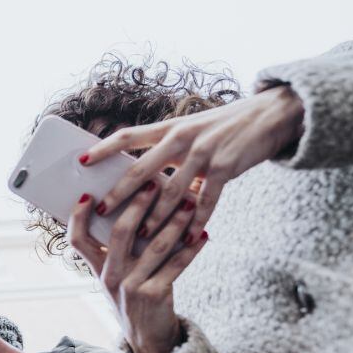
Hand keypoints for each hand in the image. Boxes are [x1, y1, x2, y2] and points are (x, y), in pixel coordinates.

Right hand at [67, 183, 208, 352]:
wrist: (148, 340)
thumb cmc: (134, 298)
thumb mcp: (117, 277)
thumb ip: (119, 250)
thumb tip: (135, 208)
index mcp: (98, 269)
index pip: (77, 240)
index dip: (78, 217)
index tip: (89, 194)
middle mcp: (110, 276)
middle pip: (119, 232)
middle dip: (137, 204)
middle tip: (153, 183)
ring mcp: (131, 287)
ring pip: (154, 246)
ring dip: (174, 222)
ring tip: (189, 203)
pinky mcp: (155, 295)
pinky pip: (176, 265)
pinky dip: (192, 249)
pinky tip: (203, 235)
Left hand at [80, 85, 303, 241]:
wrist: (271, 114)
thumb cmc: (224, 127)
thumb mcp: (192, 129)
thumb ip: (167, 150)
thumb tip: (140, 175)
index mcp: (170, 128)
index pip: (128, 136)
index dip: (103, 148)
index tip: (81, 161)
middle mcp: (182, 138)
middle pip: (142, 168)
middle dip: (120, 192)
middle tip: (102, 209)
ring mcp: (204, 153)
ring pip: (171, 191)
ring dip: (155, 216)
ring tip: (139, 236)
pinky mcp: (225, 168)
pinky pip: (206, 200)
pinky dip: (195, 221)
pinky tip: (187, 238)